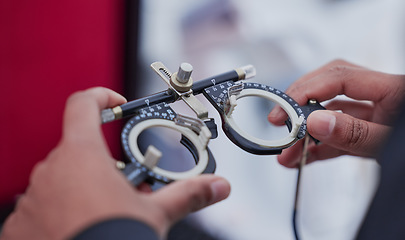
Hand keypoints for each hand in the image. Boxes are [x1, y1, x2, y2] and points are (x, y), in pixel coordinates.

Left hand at [1, 87, 230, 239]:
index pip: (83, 104)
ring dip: (82, 188)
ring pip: (61, 179)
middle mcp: (52, 170)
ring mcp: (33, 196)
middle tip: (122, 184)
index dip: (101, 97)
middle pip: (78, 149)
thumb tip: (218, 186)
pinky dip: (60, 211)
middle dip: (102, 163)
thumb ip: (188, 194)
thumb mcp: (155, 213)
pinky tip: (80, 225)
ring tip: (104, 209)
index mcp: (82, 156)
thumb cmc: (111, 239)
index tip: (116, 105)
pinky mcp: (21, 223)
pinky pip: (42, 206)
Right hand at [268, 60, 404, 166]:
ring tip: (286, 152)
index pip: (338, 76)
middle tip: (278, 121)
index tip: (285, 109)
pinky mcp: (368, 132)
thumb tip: (317, 121)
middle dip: (299, 103)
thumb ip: (355, 133)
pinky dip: (319, 147)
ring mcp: (373, 114)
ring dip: (306, 133)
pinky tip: (303, 158)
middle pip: (329, 86)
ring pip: (330, 114)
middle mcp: (379, 96)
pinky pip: (338, 134)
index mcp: (392, 88)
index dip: (306, 90)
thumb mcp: (390, 143)